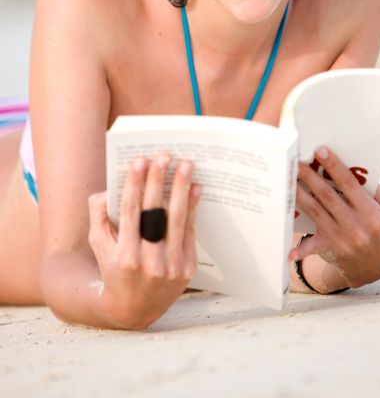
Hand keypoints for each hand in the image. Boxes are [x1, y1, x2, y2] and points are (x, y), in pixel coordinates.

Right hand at [87, 152, 200, 328]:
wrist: (134, 309)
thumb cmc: (113, 267)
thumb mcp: (98, 244)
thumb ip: (98, 214)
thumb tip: (108, 188)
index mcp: (124, 255)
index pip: (130, 212)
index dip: (134, 184)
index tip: (138, 160)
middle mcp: (149, 262)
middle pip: (155, 212)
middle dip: (159, 180)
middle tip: (164, 155)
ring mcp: (170, 266)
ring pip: (178, 219)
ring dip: (182, 188)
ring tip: (185, 164)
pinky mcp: (187, 268)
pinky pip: (191, 231)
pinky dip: (194, 208)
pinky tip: (195, 187)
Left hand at [290, 146, 379, 288]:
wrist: (376, 266)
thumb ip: (378, 190)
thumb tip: (359, 171)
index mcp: (372, 213)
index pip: (350, 184)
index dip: (334, 166)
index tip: (320, 150)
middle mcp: (356, 226)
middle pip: (327, 195)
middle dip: (310, 176)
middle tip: (296, 161)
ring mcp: (341, 238)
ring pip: (315, 210)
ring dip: (299, 194)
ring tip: (287, 179)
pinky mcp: (329, 248)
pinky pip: (312, 247)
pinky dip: (300, 250)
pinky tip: (288, 251)